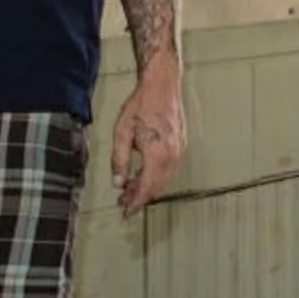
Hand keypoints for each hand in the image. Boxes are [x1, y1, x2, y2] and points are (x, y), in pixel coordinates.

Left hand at [108, 63, 186, 215]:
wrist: (162, 85)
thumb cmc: (142, 104)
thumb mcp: (122, 132)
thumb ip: (119, 160)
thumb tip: (118, 182)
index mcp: (157, 154)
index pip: (146, 187)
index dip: (135, 202)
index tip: (126, 212)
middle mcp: (172, 155)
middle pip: (157, 186)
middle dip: (140, 197)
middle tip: (124, 204)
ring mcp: (179, 150)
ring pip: (164, 179)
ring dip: (148, 187)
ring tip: (130, 190)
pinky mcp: (180, 144)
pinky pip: (169, 168)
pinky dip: (156, 176)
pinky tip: (144, 175)